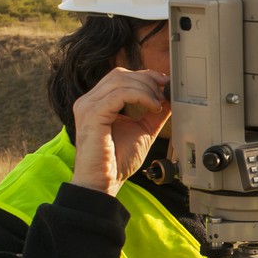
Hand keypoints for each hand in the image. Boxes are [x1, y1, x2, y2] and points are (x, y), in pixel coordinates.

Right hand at [70, 68, 170, 195]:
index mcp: (97, 103)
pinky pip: (120, 94)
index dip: (145, 76)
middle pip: (120, 74)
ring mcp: (88, 106)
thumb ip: (153, 114)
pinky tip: (152, 108)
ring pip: (121, 81)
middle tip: (163, 96)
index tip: (164, 84)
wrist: (104, 183)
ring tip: (157, 105)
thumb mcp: (142, 131)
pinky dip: (141, 96)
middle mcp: (89, 101)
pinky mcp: (93, 114)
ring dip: (146, 89)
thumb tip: (169, 99)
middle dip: (147, 81)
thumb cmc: (117, 161)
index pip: (120, 76)